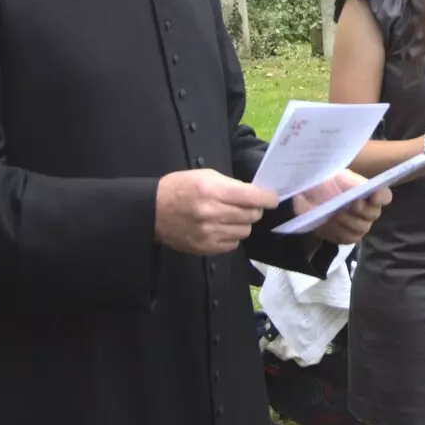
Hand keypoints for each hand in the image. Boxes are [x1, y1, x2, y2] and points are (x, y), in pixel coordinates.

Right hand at [156, 169, 278, 255]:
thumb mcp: (205, 176)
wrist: (152, 211)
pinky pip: (233, 244)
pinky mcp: (205, 248)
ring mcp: (209, 233)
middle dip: (254, 209)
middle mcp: (212, 213)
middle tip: (248, 206)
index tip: (272, 199)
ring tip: (231, 216)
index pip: (252, 197)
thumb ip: (231, 185)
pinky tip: (222, 228)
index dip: (268, 198)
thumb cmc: (180, 188)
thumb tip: (256, 194)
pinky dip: (232, 235)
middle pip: (252, 215)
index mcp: (213, 191)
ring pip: (245, 231)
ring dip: (243, 223)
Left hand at [296, 170, 391, 245]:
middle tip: (352, 204)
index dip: (381, 197)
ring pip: (362, 227)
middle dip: (363, 209)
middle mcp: (369, 210)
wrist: (307, 195)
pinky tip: (331, 223)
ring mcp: (359, 225)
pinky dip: (339, 231)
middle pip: (374, 214)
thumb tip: (363, 189)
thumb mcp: (338, 176)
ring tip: (336, 213)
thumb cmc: (326, 182)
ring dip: (349, 220)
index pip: (385, 196)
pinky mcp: (347, 236)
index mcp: (370, 192)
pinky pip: (348, 238)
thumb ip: (352, 183)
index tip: (373, 195)